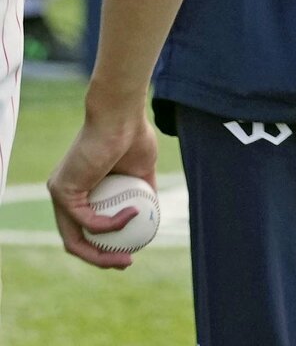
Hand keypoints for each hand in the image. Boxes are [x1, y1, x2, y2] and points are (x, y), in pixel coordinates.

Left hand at [48, 101, 157, 267]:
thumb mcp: (142, 171)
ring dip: (101, 254)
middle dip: (101, 259)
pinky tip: (133, 213)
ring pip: (75, 238)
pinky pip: (87, 219)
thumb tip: (153, 215)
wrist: (122, 115)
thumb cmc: (133, 135)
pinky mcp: (61, 191)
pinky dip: (111, 223)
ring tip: (127, 256)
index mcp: (80, 191)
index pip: (85, 230)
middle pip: (77, 240)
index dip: (106, 247)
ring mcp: (60, 193)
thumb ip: (143, 193)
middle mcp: (65, 195)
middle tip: (127, 262)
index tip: (130, 253)